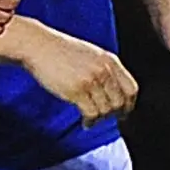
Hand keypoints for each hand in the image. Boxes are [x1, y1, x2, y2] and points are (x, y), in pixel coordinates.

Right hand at [0, 18, 136, 127]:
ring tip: (91, 120)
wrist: (39, 46)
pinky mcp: (77, 90)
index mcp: (110, 60)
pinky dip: (90, 122)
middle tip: (104, 118)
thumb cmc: (60, 51)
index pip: (131, 88)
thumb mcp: (90, 54)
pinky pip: (92, 114)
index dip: (129, 104)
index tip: (123, 112)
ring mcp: (91, 80)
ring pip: (106, 110)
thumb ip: (104, 69)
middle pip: (120, 102)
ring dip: (100, 119)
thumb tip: (113, 92)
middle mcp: (104, 70)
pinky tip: (85, 123)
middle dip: (114, 114)